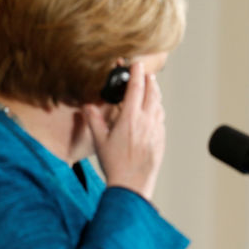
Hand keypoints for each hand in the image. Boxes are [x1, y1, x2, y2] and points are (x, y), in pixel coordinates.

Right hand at [84, 61, 165, 199]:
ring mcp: (157, 130)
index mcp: (130, 118)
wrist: (133, 184)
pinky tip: (154, 111)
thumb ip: (94, 120)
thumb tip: (87, 106)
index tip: (138, 64)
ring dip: (155, 94)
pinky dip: (158, 110)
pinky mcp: (161, 139)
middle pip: (152, 93)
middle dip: (149, 81)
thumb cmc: (115, 164)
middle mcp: (147, 121)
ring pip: (159, 105)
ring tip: (152, 88)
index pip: (136, 89)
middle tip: (147, 73)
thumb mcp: (100, 141)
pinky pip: (161, 119)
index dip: (137, 74)